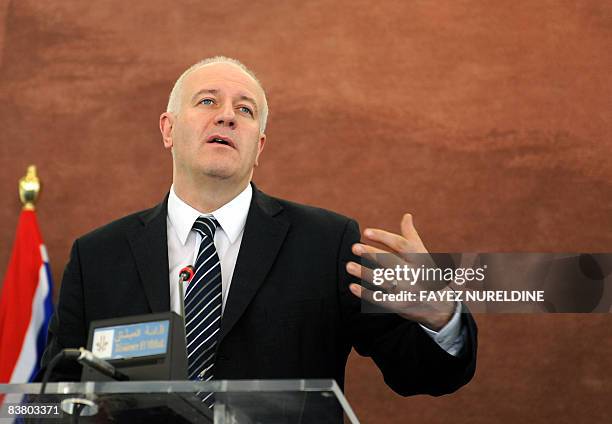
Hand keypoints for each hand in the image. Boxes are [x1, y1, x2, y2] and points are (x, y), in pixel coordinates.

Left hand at [346, 214, 454, 330]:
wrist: (440, 305)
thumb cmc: (426, 273)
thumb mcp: (423, 255)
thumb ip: (411, 236)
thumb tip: (406, 216)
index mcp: (420, 258)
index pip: (400, 244)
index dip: (383, 237)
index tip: (366, 232)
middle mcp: (414, 273)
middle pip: (390, 261)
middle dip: (371, 253)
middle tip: (354, 247)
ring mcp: (407, 290)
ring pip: (382, 280)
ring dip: (364, 273)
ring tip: (349, 266)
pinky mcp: (400, 305)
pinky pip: (380, 299)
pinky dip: (365, 294)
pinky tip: (353, 286)